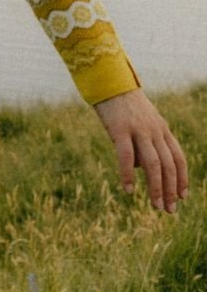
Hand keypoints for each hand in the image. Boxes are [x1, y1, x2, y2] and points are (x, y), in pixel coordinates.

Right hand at [93, 88, 188, 211]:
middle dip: (170, 190)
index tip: (182, 197)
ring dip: (156, 188)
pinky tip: (127, 189)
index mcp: (162, 129)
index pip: (179, 158)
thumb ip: (145, 143)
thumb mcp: (141, 122)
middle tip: (169, 210)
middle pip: (168, 165)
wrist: (109, 81)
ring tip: (156, 205)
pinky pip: (127, 156)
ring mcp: (139, 130)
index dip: (182, 179)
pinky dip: (128, 175)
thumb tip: (141, 169)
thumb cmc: (123, 105)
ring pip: (153, 164)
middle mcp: (155, 131)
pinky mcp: (120, 129)